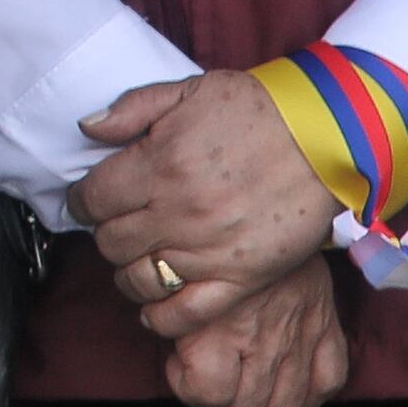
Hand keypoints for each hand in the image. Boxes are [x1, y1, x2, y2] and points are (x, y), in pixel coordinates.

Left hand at [82, 71, 342, 332]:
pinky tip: (154, 307)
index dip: (82, 201)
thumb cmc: (256, 109)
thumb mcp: (187, 90)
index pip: (92, 199)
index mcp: (159, 164)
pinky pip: (188, 311)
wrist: (326, 137)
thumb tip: (88, 127)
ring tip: (135, 260)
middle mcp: (178, 212)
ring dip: (127, 272)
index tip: (87, 201)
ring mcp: (210, 249)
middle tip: (116, 225)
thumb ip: (131, 109)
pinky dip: (162, 316)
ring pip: (140, 278)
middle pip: (111, 241)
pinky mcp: (242, 277)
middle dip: (105, 233)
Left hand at [160, 253, 346, 406]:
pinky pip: (326, 383)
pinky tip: (285, 381)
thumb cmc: (216, 238)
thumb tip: (153, 324)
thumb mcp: (179, 270)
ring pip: (283, 406)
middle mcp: (260, 340)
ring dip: (259, 404)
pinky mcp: (326, 330)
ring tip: (241, 381)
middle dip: (217, 402)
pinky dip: (307, 391)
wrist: (270, 201)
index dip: (185, 385)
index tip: (178, 362)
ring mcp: (297, 339)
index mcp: (219, 326)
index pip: (207, 391)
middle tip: (207, 375)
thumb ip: (172, 305)